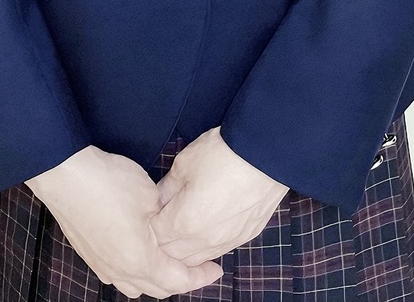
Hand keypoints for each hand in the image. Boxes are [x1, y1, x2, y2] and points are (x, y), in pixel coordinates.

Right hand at [25, 145, 223, 298]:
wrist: (67, 176)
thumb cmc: (110, 184)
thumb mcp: (150, 197)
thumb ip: (166, 219)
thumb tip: (172, 225)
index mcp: (140, 261)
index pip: (178, 281)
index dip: (200, 277)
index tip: (216, 269)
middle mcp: (121, 272)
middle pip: (158, 288)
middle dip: (181, 279)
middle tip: (198, 264)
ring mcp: (102, 266)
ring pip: (136, 284)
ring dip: (157, 277)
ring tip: (170, 259)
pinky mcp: (90, 255)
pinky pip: (119, 274)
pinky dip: (136, 270)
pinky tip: (140, 251)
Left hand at [149, 126, 289, 265]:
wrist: (265, 154)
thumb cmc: (223, 154)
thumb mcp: (184, 164)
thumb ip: (166, 188)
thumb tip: (157, 200)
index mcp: (184, 222)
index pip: (154, 238)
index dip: (148, 224)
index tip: (148, 210)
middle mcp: (204, 240)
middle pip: (173, 255)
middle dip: (162, 240)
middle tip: (161, 217)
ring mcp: (226, 241)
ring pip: (196, 258)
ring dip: (184, 247)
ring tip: (181, 225)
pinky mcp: (244, 236)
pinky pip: (217, 251)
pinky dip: (205, 246)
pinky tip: (203, 229)